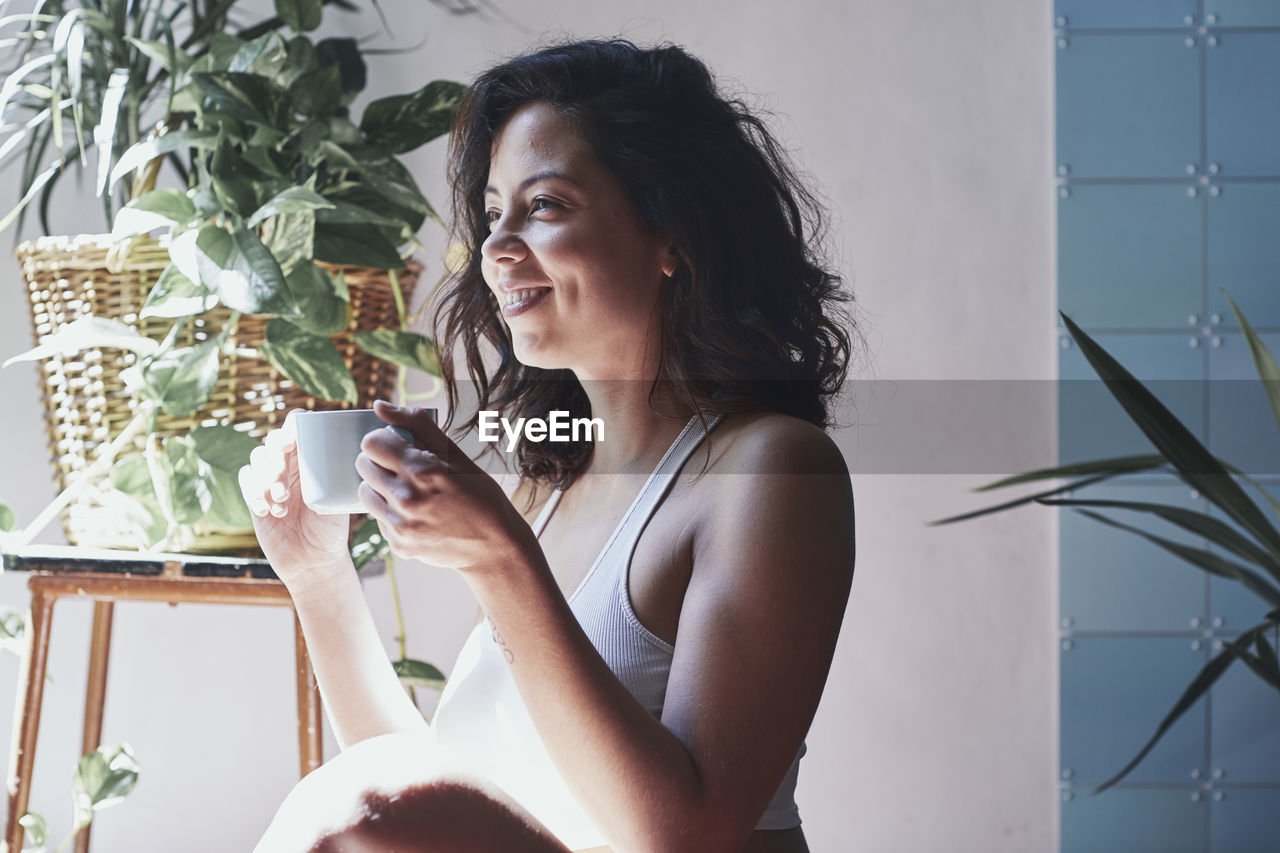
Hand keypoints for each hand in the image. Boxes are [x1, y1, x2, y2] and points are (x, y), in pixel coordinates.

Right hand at [237, 410, 351, 586]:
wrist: (312, 561)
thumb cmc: (331, 529)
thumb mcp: (336, 499)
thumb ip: (333, 473)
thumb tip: (344, 449)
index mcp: (312, 457)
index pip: (297, 425)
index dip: (290, 427)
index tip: (291, 444)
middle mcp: (291, 464)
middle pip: (272, 440)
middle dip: (275, 461)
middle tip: (283, 488)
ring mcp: (271, 479)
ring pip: (257, 458)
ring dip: (266, 479)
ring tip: (281, 506)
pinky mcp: (255, 495)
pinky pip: (245, 478)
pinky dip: (253, 492)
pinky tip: (268, 512)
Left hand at [356, 400, 532, 571]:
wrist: (494, 545)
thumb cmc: (479, 494)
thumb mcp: (455, 453)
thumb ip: (416, 424)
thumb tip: (379, 406)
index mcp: (423, 470)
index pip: (372, 442)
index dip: (384, 440)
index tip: (397, 445)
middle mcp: (407, 499)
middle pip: (363, 465)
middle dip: (379, 461)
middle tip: (403, 468)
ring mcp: (401, 526)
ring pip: (364, 493)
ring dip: (380, 487)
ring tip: (407, 490)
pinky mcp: (398, 545)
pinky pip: (377, 518)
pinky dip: (390, 512)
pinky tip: (415, 513)